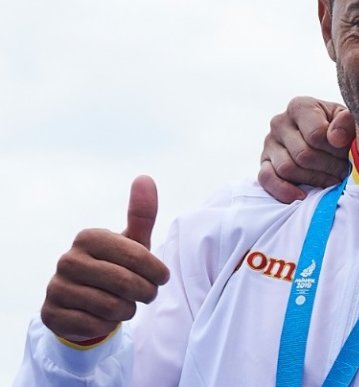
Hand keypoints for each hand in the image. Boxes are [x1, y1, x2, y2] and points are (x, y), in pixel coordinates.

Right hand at [41, 176, 169, 342]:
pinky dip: (106, 325)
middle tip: (147, 294)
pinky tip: (103, 317)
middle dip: (145, 293)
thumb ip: (142, 213)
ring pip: (111, 307)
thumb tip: (144, 178)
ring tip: (125, 304)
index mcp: (89, 238)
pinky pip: (93, 325)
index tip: (162, 278)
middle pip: (126, 284)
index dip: (157, 272)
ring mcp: (56, 287)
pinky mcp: (51, 314)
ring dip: (127, 310)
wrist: (85, 302)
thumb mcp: (133, 242)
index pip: (138, 257)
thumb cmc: (117, 266)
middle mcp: (67, 259)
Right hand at [258, 96, 352, 202]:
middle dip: (328, 167)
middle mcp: (279, 122)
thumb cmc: (339, 128)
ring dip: (314, 180)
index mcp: (300, 106)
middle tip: (343, 170)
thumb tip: (336, 138)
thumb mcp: (349, 120)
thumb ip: (347, 123)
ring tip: (331, 179)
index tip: (346, 153)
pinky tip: (302, 196)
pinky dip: (283, 191)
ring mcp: (269, 143)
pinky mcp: (264, 162)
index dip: (335, 150)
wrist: (327, 137)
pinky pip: (267, 179)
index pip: (316, 135)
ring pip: (288, 168)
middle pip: (303, 155)